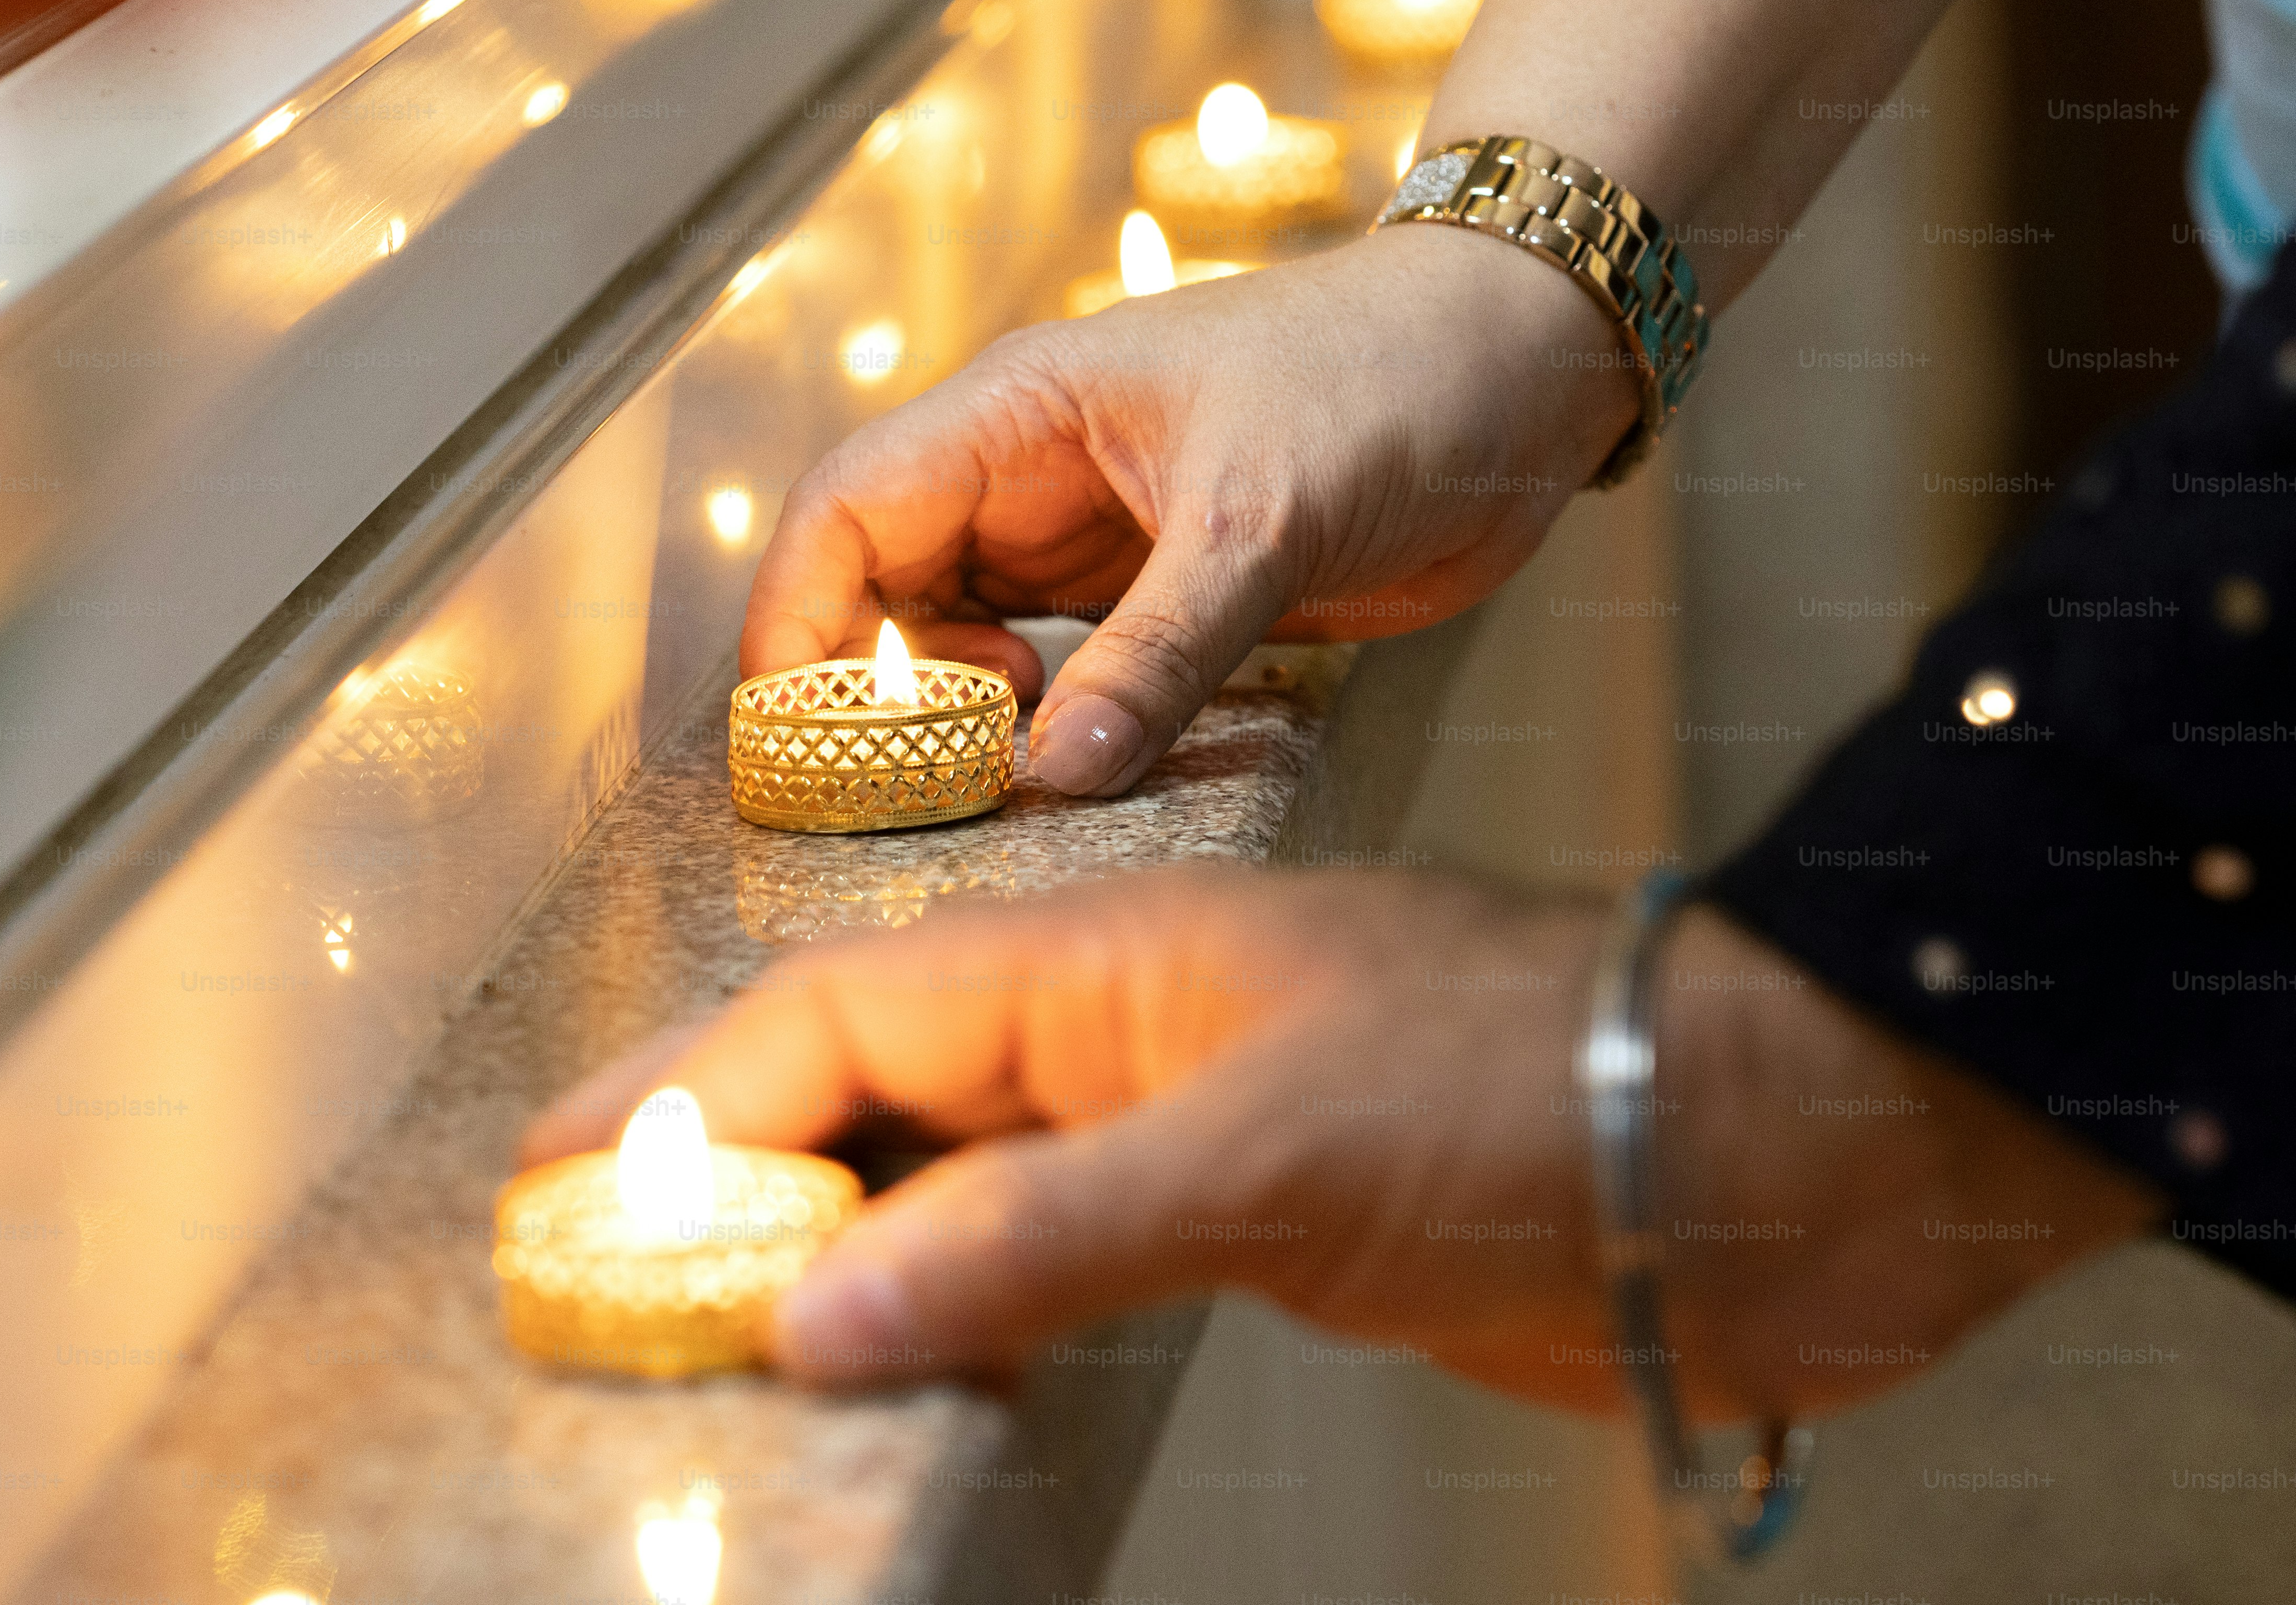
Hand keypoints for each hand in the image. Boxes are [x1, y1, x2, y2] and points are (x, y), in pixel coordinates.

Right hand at [524, 868, 2158, 1417]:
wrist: (1749, 1160)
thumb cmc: (1528, 1089)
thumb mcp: (1261, 1150)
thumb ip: (1030, 1234)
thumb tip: (818, 1314)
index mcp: (1112, 957)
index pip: (848, 1010)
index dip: (694, 1088)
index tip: (568, 1169)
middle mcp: (1129, 1032)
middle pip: (883, 1086)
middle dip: (741, 1165)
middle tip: (605, 1259)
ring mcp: (1186, 1128)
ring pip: (960, 1178)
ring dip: (843, 1244)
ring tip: (718, 1323)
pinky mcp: (1250, 1224)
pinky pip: (1053, 1256)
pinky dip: (960, 1307)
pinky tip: (905, 1361)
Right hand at [739, 225, 1637, 795]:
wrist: (1521, 370)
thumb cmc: (1391, 383)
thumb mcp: (1264, 517)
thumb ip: (1159, 650)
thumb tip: (1052, 772)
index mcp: (1021, 413)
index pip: (847, 508)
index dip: (798, 619)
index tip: (795, 733)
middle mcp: (1032, 475)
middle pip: (881, 585)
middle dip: (861, 689)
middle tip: (889, 794)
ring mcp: (1089, 539)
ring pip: (958, 638)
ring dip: (946, 718)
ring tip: (978, 787)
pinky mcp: (1153, 596)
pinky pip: (1056, 673)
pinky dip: (1037, 728)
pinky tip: (1060, 765)